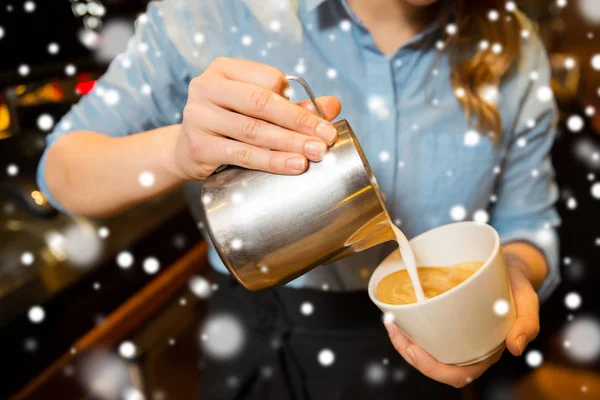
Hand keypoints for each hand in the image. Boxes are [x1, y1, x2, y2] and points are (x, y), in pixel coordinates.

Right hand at [174, 57, 341, 179]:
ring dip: (290, 143)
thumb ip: (293, 105)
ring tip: (316, 153)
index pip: (268, 78)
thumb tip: (333, 105)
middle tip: (326, 138)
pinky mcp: (199, 146)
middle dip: (299, 121)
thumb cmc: (229, 124)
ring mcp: (199, 116)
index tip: (319, 119)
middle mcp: (206, 87)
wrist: (187, 151)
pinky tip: (294, 165)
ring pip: (253, 130)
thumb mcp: (257, 109)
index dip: (295, 99)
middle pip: (261, 103)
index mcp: (223, 69)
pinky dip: (272, 161)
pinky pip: (243, 154)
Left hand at [385, 266, 539, 387]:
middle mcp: (468, 347)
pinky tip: (397, 312)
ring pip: (426, 347)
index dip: (432, 368)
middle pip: (435, 363)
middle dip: (408, 352)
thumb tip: (515, 348)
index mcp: (486, 351)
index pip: (457, 374)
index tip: (413, 349)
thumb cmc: (517, 285)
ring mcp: (456, 334)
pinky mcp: (447, 319)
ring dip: (403, 339)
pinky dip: (409, 325)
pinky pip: (426, 330)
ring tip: (390, 320)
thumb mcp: (527, 299)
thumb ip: (527, 322)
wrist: (509, 265)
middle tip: (393, 328)